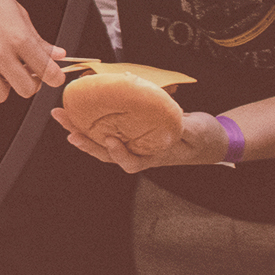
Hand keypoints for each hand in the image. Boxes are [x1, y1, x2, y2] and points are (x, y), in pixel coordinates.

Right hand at [0, 0, 66, 101]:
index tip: (53, 76)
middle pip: (26, 90)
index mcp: (19, 39)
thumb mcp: (18, 13)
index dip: (55, 77)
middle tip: (24, 71)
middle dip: (29, 82)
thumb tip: (57, 55)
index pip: (49, 74)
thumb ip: (38, 39)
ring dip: (2, 85)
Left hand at [51, 107, 226, 172]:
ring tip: (62, 116)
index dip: (118, 154)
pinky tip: (79, 112)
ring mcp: (134, 144)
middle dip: (84, 140)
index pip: (131, 162)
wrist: (212, 139)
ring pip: (101, 142)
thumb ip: (182, 126)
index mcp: (155, 157)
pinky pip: (107, 130)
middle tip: (65, 125)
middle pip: (106, 152)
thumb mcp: (198, 131)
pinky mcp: (131, 133)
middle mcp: (140, 153)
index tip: (109, 139)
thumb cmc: (206, 139)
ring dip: (80, 130)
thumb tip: (168, 114)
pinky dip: (92, 122)